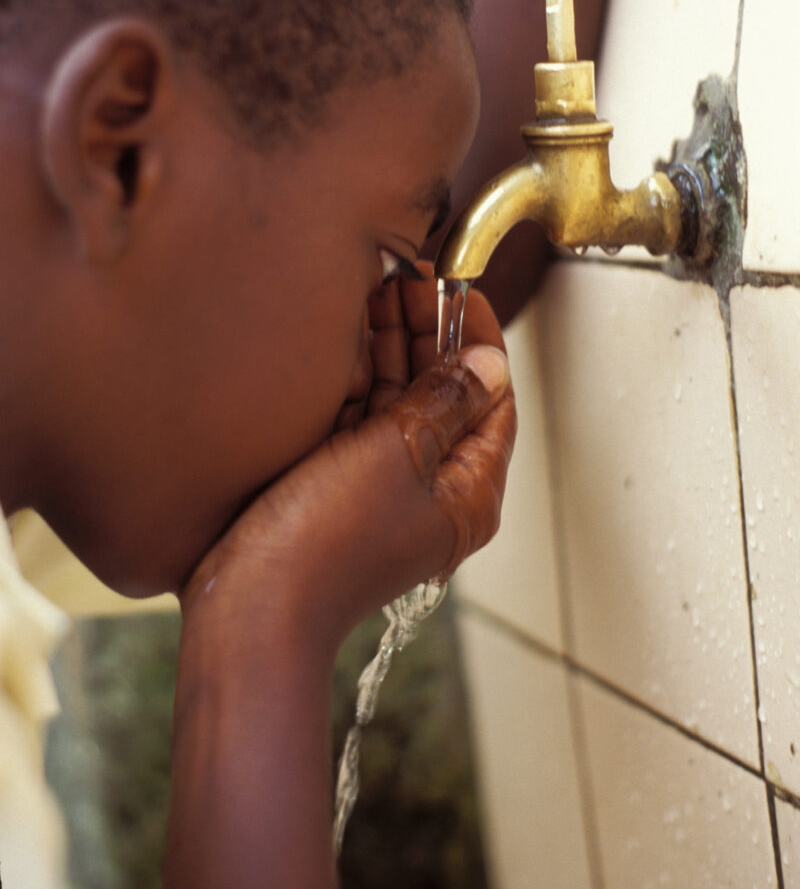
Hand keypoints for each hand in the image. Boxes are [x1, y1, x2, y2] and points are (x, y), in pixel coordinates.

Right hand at [180, 268, 515, 648]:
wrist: (249, 606)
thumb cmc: (327, 541)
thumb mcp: (398, 454)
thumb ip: (445, 402)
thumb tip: (489, 362)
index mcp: (467, 491)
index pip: (494, 400)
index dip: (480, 340)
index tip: (461, 291)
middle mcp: (432, 489)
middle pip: (445, 395)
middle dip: (430, 335)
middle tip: (409, 281)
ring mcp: (383, 486)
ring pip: (400, 401)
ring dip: (392, 348)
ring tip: (378, 292)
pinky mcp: (338, 484)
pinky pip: (361, 418)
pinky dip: (359, 377)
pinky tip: (349, 334)